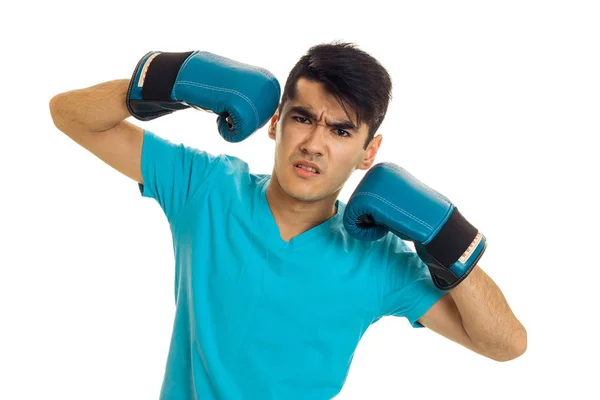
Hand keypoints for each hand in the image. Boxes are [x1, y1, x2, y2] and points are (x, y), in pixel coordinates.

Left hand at [343, 162, 486, 289]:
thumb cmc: (419, 215)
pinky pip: (350, 220)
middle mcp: (376, 171)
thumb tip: (365, 199)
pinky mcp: (368, 198)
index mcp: (384, 169)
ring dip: (366, 226)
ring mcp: (371, 183)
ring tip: (387, 225)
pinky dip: (363, 232)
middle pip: (356, 201)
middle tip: (389, 222)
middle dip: (368, 218)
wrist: (436, 223)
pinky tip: (382, 230)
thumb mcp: (398, 197)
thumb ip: (382, 193)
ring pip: (352, 211)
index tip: (392, 215)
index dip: (374, 212)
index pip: (364, 195)